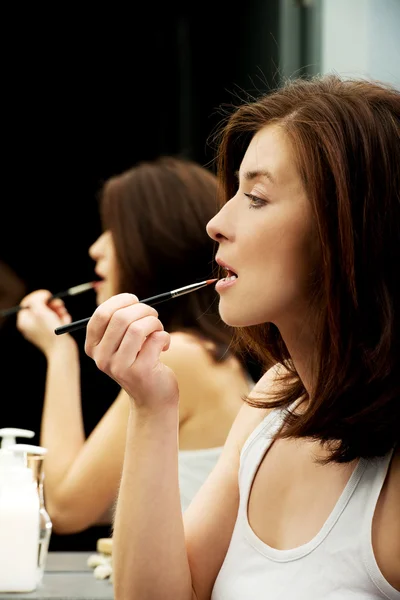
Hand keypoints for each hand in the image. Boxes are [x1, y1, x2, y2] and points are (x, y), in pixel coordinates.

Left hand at [16, 289, 73, 354]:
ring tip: (64, 313)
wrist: (62, 350)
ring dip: (59, 310)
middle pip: (40, 307)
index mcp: (24, 321)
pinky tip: (66, 321)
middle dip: (51, 304)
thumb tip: (43, 296)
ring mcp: (42, 330)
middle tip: (59, 304)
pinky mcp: (52, 333)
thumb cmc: (50, 331)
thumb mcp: (40, 311)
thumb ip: (37, 300)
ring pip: (50, 313)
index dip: (38, 297)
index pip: (28, 303)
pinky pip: (57, 320)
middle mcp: (31, 326)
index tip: (49, 295)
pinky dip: (62, 318)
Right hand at [84, 293, 177, 412]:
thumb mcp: (122, 344)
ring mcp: (120, 367)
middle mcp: (102, 359)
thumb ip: (120, 323)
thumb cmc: (139, 363)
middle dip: (143, 309)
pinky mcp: (140, 372)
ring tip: (158, 330)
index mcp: (93, 348)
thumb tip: (131, 299)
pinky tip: (164, 346)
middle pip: (120, 317)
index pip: (101, 314)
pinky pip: (155, 339)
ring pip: (138, 327)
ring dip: (154, 322)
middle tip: (153, 315)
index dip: (120, 301)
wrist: (153, 398)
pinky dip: (164, 336)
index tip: (134, 300)